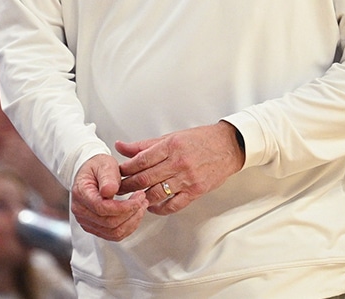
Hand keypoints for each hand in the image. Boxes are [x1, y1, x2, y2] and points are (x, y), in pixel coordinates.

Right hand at [71, 154, 147, 240]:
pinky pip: (114, 235)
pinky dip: (128, 227)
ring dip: (132, 221)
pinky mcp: (95, 228)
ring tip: (142, 206)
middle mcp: (80, 211)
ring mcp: (86, 222)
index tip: (140, 196)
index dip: (124, 206)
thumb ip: (107, 177)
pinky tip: (136, 214)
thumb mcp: (104, 164)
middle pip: (110, 223)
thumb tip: (109, 191)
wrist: (90, 173)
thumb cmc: (98, 166)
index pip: (102, 208)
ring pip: (114, 232)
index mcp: (81, 193)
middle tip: (144, 199)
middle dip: (131, 213)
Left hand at [115, 121, 244, 214]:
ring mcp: (187, 178)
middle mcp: (178, 162)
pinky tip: (152, 206)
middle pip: (145, 178)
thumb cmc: (201, 139)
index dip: (125, 169)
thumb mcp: (172, 136)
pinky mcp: (196, 191)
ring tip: (132, 199)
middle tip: (117, 190)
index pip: (141, 160)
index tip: (116, 174)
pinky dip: (159, 208)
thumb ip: (145, 145)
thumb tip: (121, 147)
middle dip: (127, 186)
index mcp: (171, 145)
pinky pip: (173, 205)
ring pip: (156, 193)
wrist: (229, 146)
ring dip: (141, 198)